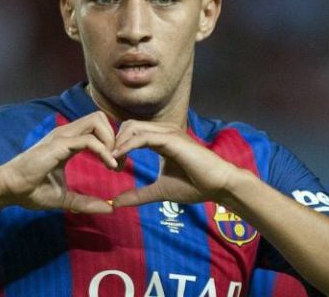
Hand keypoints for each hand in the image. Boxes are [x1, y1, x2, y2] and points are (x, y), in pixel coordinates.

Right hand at [0, 111, 116, 213]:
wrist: (9, 189)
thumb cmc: (31, 191)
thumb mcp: (65, 198)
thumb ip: (86, 202)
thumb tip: (109, 208)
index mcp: (67, 142)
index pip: (96, 128)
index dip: (111, 142)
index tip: (117, 165)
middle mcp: (66, 134)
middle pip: (99, 118)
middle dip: (115, 136)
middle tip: (119, 160)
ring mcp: (62, 136)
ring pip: (97, 121)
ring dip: (111, 140)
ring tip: (114, 163)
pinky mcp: (59, 145)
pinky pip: (89, 140)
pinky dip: (104, 151)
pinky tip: (110, 165)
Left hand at [111, 120, 239, 206]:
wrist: (219, 186)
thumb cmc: (195, 186)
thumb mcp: (160, 191)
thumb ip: (138, 195)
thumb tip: (116, 203)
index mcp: (161, 139)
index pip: (131, 133)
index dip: (117, 146)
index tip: (110, 166)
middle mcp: (164, 131)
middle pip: (128, 126)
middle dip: (113, 141)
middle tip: (109, 164)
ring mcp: (168, 133)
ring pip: (133, 127)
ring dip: (118, 143)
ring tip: (112, 162)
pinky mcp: (172, 139)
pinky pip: (143, 137)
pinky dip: (127, 146)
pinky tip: (118, 158)